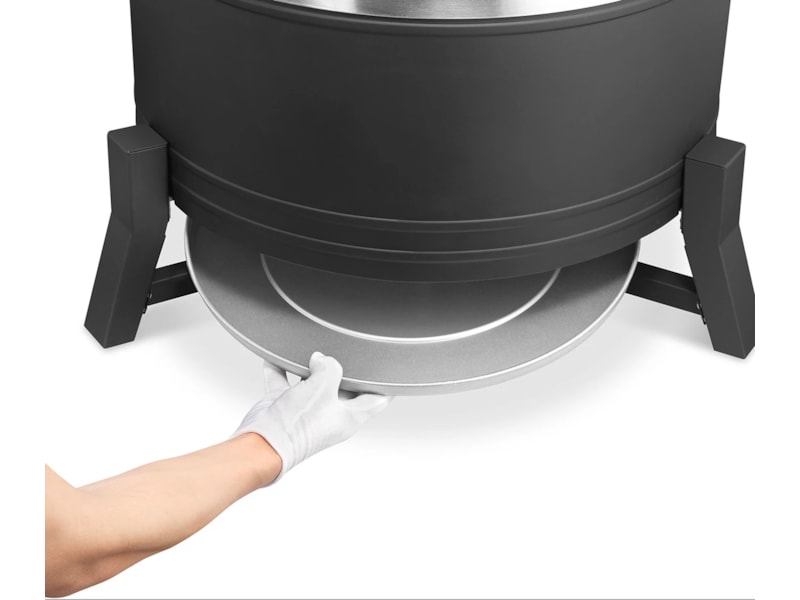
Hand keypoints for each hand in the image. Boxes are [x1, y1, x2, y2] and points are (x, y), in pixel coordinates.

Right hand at [233, 352, 391, 480]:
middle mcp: (330, 415)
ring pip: (314, 382)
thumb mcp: (323, 387)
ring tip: (310, 352)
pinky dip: (281, 369)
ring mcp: (308, 411)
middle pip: (344, 386)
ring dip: (311, 367)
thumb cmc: (295, 427)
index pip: (377, 400)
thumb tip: (321, 359)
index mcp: (349, 417)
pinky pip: (285, 381)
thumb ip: (329, 366)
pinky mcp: (285, 406)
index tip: (389, 370)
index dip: (386, 385)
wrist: (259, 444)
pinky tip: (277, 358)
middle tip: (343, 352)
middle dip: (343, 368)